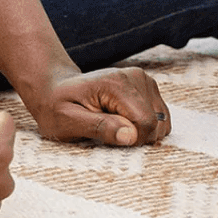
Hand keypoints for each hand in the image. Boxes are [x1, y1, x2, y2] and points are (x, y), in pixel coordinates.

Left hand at [27, 66, 173, 145]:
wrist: (55, 87)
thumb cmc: (56, 106)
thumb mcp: (67, 122)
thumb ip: (100, 128)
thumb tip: (131, 136)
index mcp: (117, 84)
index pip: (146, 122)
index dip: (131, 140)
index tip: (108, 138)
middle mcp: (136, 77)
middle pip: (157, 122)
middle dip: (136, 136)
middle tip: (107, 131)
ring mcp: (144, 80)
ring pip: (162, 121)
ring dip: (141, 131)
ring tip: (113, 124)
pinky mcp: (148, 87)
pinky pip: (160, 117)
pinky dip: (144, 126)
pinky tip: (122, 121)